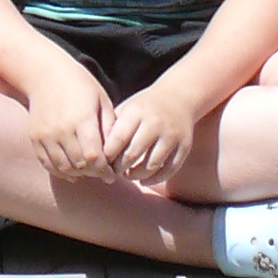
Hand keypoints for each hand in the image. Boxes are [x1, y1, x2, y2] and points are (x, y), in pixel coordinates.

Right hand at [24, 52, 118, 182]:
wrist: (45, 74)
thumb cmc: (79, 85)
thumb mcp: (101, 100)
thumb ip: (109, 127)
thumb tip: (115, 153)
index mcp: (82, 119)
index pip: (94, 157)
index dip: (105, 170)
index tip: (112, 174)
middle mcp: (63, 129)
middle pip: (80, 165)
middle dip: (94, 174)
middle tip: (102, 175)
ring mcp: (46, 135)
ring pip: (63, 167)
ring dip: (78, 174)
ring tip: (87, 172)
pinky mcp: (35, 137)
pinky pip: (47, 163)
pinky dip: (59, 171)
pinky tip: (71, 172)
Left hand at [103, 75, 207, 191]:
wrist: (179, 98)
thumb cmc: (145, 107)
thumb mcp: (128, 108)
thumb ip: (112, 127)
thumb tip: (94, 152)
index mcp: (137, 112)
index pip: (118, 137)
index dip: (108, 154)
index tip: (102, 161)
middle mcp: (155, 123)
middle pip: (133, 154)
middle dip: (120, 167)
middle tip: (112, 172)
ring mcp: (171, 135)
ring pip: (151, 165)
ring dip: (136, 175)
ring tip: (127, 175)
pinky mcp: (184, 146)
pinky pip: (169, 170)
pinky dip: (154, 179)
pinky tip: (144, 180)